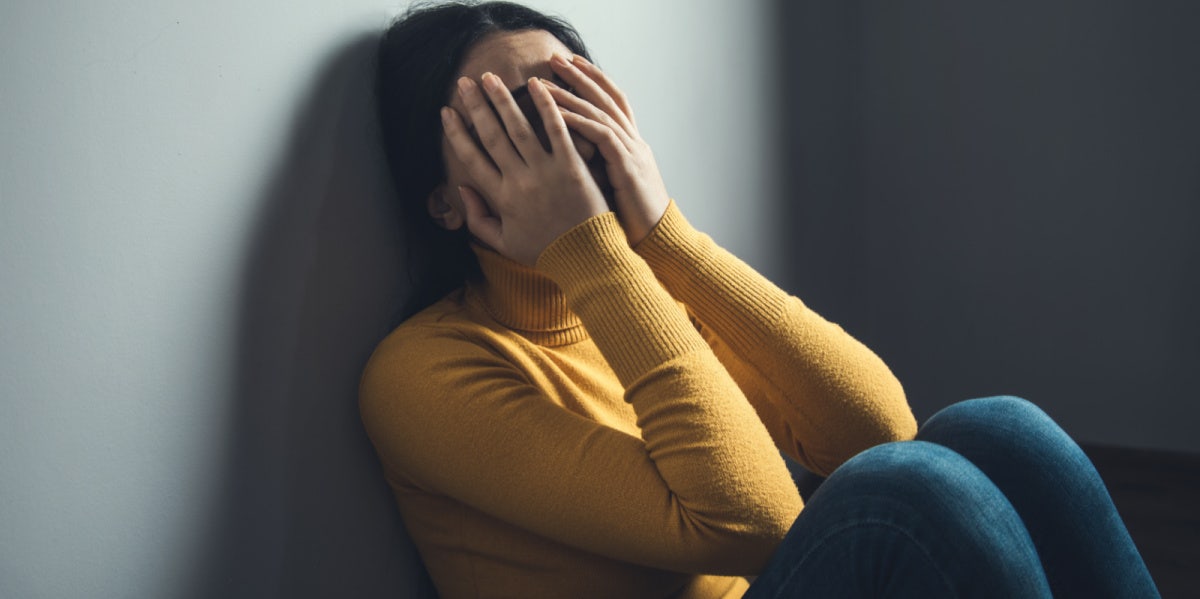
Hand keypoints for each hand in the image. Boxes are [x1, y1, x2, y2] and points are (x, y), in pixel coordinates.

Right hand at [443, 73, 608, 265]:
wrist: (585, 257)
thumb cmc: (546, 251)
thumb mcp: (504, 243)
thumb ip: (478, 219)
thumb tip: (462, 190)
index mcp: (501, 198)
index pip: (471, 158)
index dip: (456, 133)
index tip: (446, 112)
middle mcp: (519, 181)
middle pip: (492, 136)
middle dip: (475, 106)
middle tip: (464, 82)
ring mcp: (546, 172)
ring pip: (519, 128)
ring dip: (502, 100)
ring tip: (490, 78)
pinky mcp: (572, 167)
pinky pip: (556, 130)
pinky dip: (546, 106)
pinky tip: (536, 84)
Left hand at [545, 54, 670, 245]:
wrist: (656, 242)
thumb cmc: (629, 223)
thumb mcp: (612, 188)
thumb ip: (595, 167)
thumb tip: (564, 159)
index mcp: (632, 146)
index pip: (613, 101)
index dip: (594, 80)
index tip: (570, 64)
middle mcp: (634, 142)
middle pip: (607, 98)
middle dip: (581, 76)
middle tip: (555, 58)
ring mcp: (632, 153)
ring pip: (601, 112)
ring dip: (572, 94)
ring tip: (546, 82)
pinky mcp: (627, 167)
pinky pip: (601, 135)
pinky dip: (578, 121)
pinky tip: (556, 113)